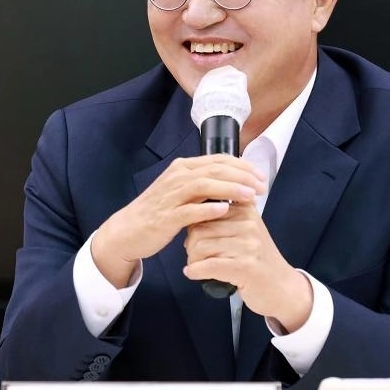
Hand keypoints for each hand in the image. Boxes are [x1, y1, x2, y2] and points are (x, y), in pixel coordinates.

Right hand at [92, 155, 266, 287]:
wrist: (128, 230)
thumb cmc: (158, 212)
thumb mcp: (180, 191)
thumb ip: (203, 185)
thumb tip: (233, 182)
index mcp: (182, 168)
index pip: (217, 160)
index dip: (242, 166)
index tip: (260, 176)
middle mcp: (176, 177)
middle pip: (214, 169)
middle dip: (242, 176)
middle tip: (262, 186)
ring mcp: (170, 196)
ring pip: (203, 185)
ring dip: (229, 189)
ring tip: (249, 195)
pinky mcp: (166, 217)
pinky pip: (189, 210)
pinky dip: (208, 210)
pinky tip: (224, 211)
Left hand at [182, 201, 312, 331]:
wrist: (282, 287)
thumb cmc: (257, 260)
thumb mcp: (244, 230)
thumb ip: (222, 217)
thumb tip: (188, 212)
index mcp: (245, 210)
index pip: (204, 209)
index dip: (193, 226)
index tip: (196, 238)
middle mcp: (248, 224)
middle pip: (198, 229)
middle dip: (190, 245)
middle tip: (196, 256)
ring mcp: (248, 245)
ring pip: (199, 247)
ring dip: (193, 260)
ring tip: (199, 266)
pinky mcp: (245, 267)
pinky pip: (208, 265)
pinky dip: (195, 271)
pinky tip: (192, 273)